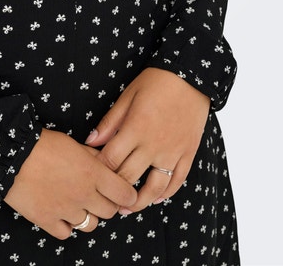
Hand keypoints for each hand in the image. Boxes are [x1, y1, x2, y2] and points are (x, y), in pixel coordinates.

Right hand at [3, 128, 136, 238]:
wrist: (11, 154)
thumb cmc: (42, 144)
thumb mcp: (73, 143)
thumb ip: (92, 156)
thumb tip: (106, 163)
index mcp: (93, 172)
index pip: (125, 194)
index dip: (127, 194)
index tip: (123, 193)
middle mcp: (84, 194)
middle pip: (109, 212)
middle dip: (107, 204)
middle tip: (97, 195)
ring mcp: (66, 210)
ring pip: (90, 225)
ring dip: (86, 215)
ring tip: (76, 203)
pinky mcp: (48, 221)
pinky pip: (66, 233)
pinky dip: (65, 225)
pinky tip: (60, 212)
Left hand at [84, 67, 209, 212]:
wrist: (191, 76)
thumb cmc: (156, 81)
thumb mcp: (128, 95)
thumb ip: (110, 121)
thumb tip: (90, 141)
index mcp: (135, 129)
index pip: (111, 160)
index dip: (98, 170)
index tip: (91, 175)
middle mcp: (153, 145)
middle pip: (129, 177)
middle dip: (114, 190)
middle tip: (104, 197)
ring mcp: (172, 152)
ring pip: (154, 187)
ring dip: (139, 201)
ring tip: (128, 207)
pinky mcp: (188, 154)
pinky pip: (177, 181)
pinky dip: (166, 193)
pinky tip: (156, 197)